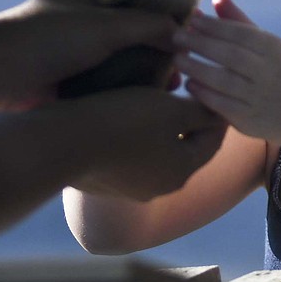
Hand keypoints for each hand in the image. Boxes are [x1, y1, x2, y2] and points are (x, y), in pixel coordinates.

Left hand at [0, 0, 178, 107]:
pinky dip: (129, 83)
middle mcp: (88, 9)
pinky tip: (149, 97)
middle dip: (164, 42)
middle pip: (138, 21)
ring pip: (126, 50)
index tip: (196, 26)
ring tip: (173, 84)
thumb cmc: (48, 39)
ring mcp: (78, 41)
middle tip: (187, 61)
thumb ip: (151, 25)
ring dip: (148, 66)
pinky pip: (110, 73)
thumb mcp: (109, 26)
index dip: (172, 2)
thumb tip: (183, 35)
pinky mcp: (71, 69)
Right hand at [67, 87, 227, 201]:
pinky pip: (131, 155)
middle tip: (194, 95)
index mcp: (182, 172)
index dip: (218, 114)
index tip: (219, 93)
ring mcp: (130, 188)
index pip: (213, 140)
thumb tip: (219, 113)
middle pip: (187, 149)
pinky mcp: (104, 181)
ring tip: (161, 100)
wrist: (61, 143)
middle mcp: (160, 187)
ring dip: (163, 129)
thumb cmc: (124, 122)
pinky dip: (137, 136)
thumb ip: (201, 113)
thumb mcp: (171, 110)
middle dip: (191, 122)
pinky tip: (130, 115)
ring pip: (158, 152)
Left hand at [173, 0, 280, 140]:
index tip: (190, 19)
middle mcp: (267, 71)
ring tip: (177, 59)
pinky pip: (222, 105)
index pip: (239, 33)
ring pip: (223, 81)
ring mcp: (259, 97)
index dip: (212, 26)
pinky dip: (203, 93)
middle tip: (176, 37)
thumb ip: (239, 21)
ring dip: (196, 68)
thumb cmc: (279, 70)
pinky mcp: (249, 119)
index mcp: (272, 48)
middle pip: (230, 55)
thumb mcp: (267, 43)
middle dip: (200, 44)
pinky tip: (190, 84)